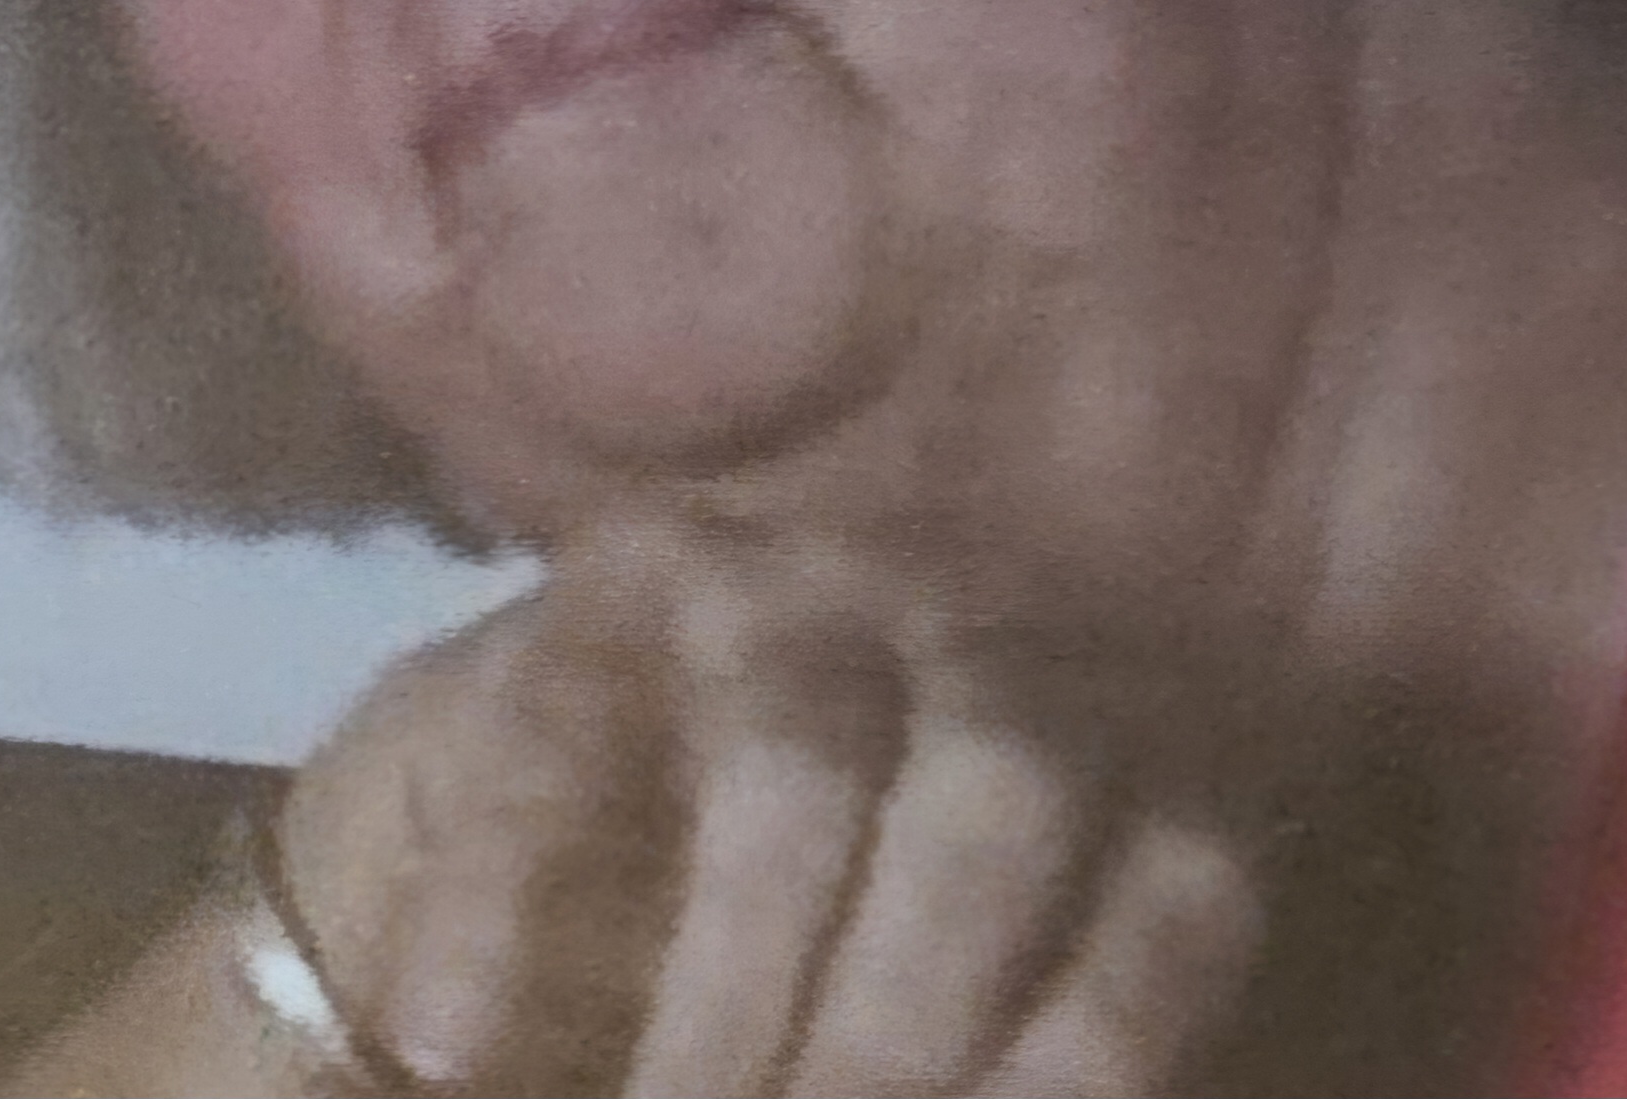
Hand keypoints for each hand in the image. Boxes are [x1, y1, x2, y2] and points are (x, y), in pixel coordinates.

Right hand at [278, 528, 1270, 1098]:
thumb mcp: (946, 996)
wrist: (604, 774)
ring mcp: (800, 588)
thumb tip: (991, 1093)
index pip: (1175, 891)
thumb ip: (990, 1047)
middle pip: (1003, 801)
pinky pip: (558, 730)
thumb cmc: (845, 935)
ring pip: (797, 758)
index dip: (1100, 1043)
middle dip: (910, 1022)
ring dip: (735, 983)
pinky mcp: (621, 579)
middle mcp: (981, 641)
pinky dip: (499, 901)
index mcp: (1114, 761)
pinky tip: (450, 1052)